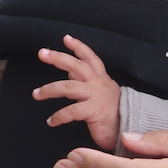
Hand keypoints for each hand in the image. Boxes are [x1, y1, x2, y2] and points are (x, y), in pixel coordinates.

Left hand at [33, 34, 121, 150]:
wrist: (131, 128)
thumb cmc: (115, 114)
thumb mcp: (102, 93)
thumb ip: (87, 82)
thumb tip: (71, 72)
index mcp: (101, 78)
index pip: (90, 57)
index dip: (78, 47)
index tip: (66, 39)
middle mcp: (98, 84)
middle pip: (76, 65)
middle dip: (58, 58)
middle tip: (42, 53)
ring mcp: (95, 96)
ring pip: (68, 87)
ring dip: (49, 90)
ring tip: (37, 94)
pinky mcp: (93, 111)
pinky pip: (71, 111)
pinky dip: (58, 116)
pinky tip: (51, 121)